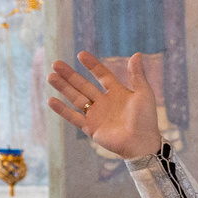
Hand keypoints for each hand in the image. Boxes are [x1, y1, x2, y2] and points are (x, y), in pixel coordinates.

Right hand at [46, 51, 161, 160]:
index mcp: (117, 93)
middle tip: (56, 63)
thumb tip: (137, 54)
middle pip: (83, 85)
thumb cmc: (146, 119)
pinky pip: (73, 117)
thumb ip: (137, 74)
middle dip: (70, 75)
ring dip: (63, 88)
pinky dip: (62, 110)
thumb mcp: (143, 93)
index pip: (102, 75)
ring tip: (50, 76)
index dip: (92, 65)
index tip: (81, 54)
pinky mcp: (90, 127)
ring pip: (76, 98)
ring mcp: (96, 115)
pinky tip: (51, 100)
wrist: (142, 142)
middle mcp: (104, 102)